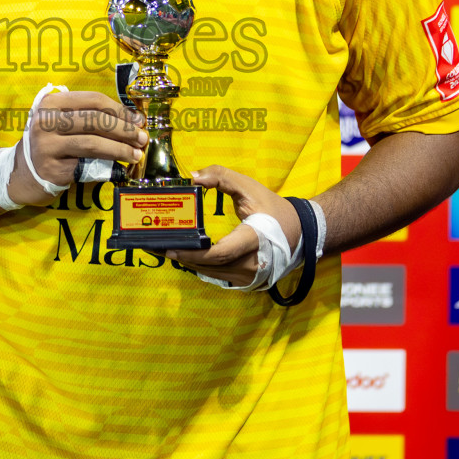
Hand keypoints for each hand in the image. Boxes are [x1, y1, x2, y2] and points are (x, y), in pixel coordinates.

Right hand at [7, 91, 146, 206]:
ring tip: (136, 154)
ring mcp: (47, 146)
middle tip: (142, 138)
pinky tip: (120, 167)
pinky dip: (108, 166)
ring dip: (120, 149)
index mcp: (51, 103)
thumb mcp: (60, 122)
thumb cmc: (49, 143)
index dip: (119, 109)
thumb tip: (130, 120)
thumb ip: (87, 116)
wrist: (22, 173)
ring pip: (93, 144)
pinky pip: (87, 166)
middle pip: (94, 121)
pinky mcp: (53, 169)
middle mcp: (46, 122)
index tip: (137, 120)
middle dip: (124, 129)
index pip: (92, 100)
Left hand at [165, 166, 301, 287]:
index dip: (193, 254)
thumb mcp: (249, 187)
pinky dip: (201, 266)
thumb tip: (193, 177)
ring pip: (212, 273)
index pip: (220, 253)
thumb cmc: (273, 209)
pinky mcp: (247, 281)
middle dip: (182, 258)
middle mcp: (253, 264)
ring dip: (189, 263)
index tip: (171, 247)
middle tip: (157, 247)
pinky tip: (186, 257)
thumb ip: (221, 177)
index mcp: (254, 240)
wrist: (300, 232)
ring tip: (166, 251)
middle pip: (210, 265)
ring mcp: (250, 277)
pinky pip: (218, 275)